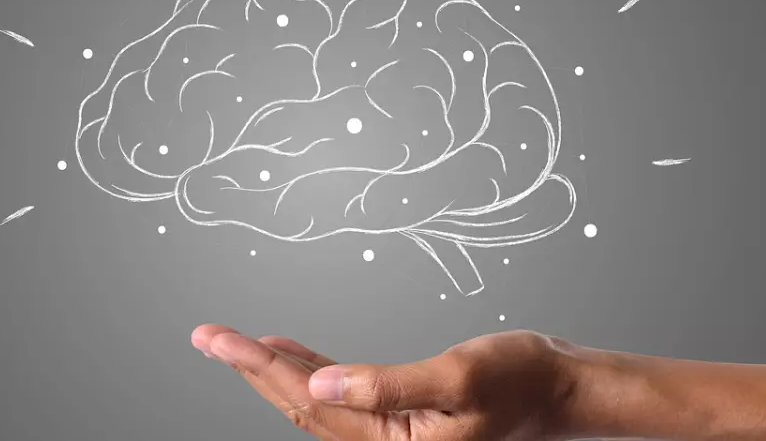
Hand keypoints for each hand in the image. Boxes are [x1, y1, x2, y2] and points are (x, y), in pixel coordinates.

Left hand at [190, 324, 594, 439]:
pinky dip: (310, 369)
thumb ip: (384, 386)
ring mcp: (387, 434)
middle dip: (250, 369)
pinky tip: (289, 350)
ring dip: (273, 370)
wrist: (558, 389)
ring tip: (232, 342)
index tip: (218, 338)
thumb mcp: (456, 379)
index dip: (257, 367)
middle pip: (300, 407)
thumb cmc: (520, 382)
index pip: (308, 403)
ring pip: (314, 402)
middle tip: (206, 335)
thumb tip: (317, 381)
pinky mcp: (397, 414)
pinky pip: (340, 395)